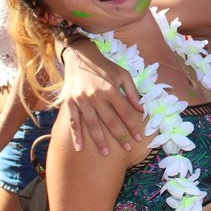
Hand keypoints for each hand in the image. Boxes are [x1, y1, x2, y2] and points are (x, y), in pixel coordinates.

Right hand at [60, 39, 143, 154]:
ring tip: (106, 153)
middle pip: (110, 121)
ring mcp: (81, 100)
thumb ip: (132, 92)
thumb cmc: (104, 67)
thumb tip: (141, 109)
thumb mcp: (123, 74)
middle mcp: (96, 96)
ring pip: (92, 124)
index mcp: (111, 89)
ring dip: (100, 140)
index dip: (133, 126)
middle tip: (127, 149)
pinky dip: (75, 135)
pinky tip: (79, 148)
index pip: (125, 112)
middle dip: (120, 136)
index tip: (139, 138)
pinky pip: (73, 122)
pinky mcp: (69, 102)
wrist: (80, 57)